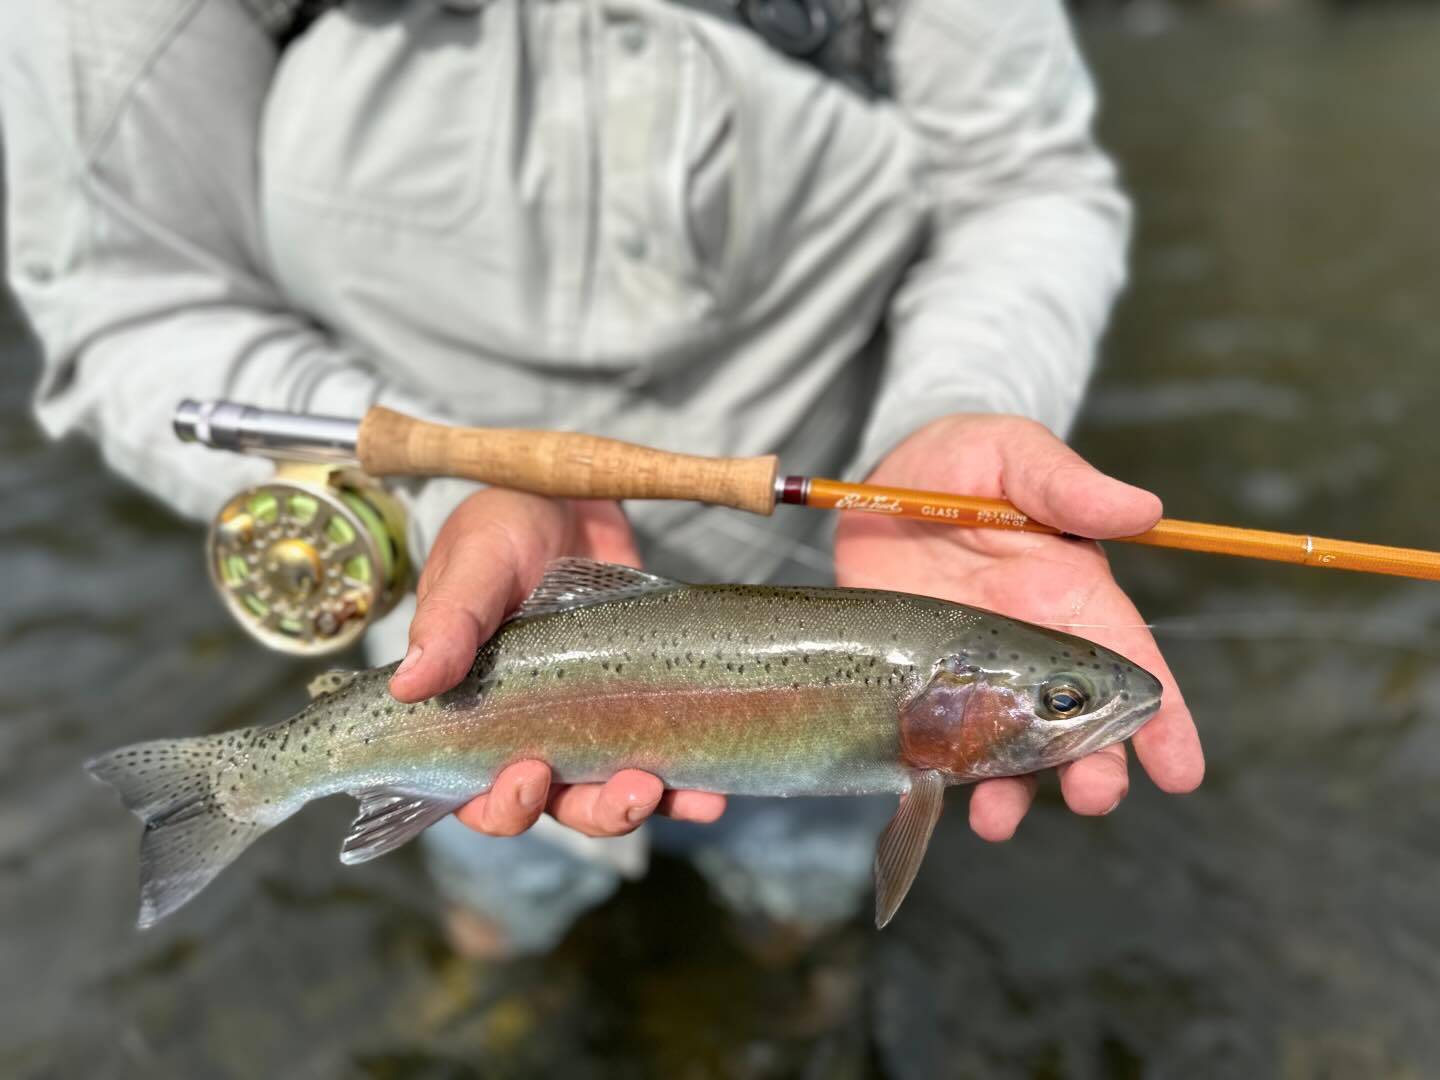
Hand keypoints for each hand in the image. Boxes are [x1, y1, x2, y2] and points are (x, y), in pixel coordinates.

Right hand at [389, 488, 725, 837]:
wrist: (571, 493)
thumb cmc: (504, 527)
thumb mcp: (474, 563)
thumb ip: (449, 621)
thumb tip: (409, 686)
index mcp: (474, 713)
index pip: (476, 791)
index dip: (500, 805)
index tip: (528, 778)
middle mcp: (531, 729)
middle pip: (557, 804)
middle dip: (595, 811)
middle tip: (628, 789)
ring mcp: (591, 718)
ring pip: (612, 790)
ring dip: (643, 803)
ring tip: (675, 792)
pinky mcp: (641, 699)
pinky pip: (663, 753)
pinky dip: (687, 782)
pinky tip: (712, 794)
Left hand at [835, 414, 1203, 839]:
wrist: (883, 478)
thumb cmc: (964, 461)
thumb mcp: (1013, 455)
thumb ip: (1065, 484)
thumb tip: (1141, 508)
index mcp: (1070, 596)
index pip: (1131, 664)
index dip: (1164, 720)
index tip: (1183, 772)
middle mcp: (1029, 647)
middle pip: (1075, 724)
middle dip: (1093, 768)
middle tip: (1096, 798)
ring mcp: (971, 672)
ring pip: (1006, 748)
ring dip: (1012, 790)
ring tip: (998, 820)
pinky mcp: (916, 682)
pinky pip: (933, 739)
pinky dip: (936, 774)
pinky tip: (932, 793)